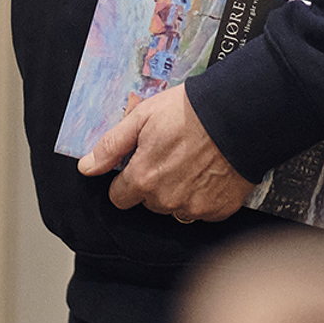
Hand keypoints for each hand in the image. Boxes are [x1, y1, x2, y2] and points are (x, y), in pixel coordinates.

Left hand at [77, 85, 253, 221]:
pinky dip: (202, 196)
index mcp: (143, 179)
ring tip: (192, 162)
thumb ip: (110, 146)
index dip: (126, 179)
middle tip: (170, 155)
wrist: (237, 116)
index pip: (119, 197)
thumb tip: (86, 167)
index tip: (138, 164)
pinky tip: (209, 173)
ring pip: (174, 208)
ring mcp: (193, 208)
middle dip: (153, 183)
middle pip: (148, 202)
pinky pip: (201, 210)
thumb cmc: (188, 112)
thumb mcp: (141, 118)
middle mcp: (166, 200)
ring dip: (177, 192)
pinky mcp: (218, 211)